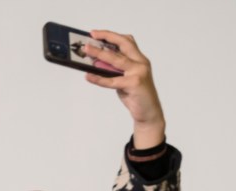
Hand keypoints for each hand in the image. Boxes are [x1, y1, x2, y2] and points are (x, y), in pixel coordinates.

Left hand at [84, 30, 165, 148]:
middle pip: (123, 44)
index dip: (111, 35)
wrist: (148, 113)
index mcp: (139, 59)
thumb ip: (112, 71)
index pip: (127, 41)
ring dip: (100, 54)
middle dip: (107, 38)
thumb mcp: (122, 80)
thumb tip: (95, 63)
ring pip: (117, 60)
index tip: (96, 33)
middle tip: (91, 36)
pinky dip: (99, 78)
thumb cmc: (135, 95)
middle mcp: (141, 63)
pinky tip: (88, 76)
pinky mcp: (135, 83)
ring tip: (87, 51)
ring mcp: (139, 72)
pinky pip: (112, 80)